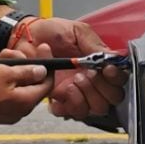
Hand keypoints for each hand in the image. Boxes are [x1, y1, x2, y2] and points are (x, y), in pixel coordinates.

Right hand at [0, 46, 51, 129]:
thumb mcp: (4, 72)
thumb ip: (27, 72)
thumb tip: (43, 71)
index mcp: (26, 102)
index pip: (47, 83)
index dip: (47, 63)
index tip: (43, 47)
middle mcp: (19, 110)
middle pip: (28, 81)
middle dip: (19, 62)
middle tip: (7, 51)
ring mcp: (5, 111)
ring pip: (11, 82)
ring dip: (2, 66)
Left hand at [11, 17, 127, 120]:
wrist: (26, 36)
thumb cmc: (51, 32)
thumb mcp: (76, 31)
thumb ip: (94, 44)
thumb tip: (112, 57)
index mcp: (98, 65)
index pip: (119, 80)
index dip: (117, 78)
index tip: (107, 70)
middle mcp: (91, 81)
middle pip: (111, 99)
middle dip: (102, 89)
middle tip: (87, 75)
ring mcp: (76, 92)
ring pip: (94, 109)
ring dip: (86, 96)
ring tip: (73, 81)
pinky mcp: (59, 99)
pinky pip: (70, 112)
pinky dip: (67, 104)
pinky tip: (60, 92)